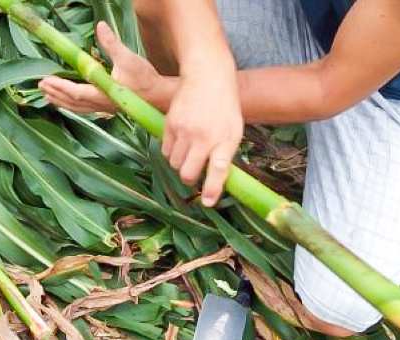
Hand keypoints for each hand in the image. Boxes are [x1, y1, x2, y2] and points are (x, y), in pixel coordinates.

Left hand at [39, 22, 165, 114]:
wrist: (160, 97)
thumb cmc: (145, 79)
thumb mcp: (128, 58)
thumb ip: (111, 43)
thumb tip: (100, 27)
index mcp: (103, 93)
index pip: (75, 92)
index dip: (59, 86)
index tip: (46, 80)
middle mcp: (102, 104)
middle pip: (73, 102)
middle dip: (56, 94)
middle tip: (41, 87)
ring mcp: (105, 108)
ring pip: (78, 108)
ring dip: (62, 102)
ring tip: (48, 97)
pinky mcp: (110, 107)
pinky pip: (86, 109)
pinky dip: (74, 106)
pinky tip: (70, 103)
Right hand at [162, 61, 242, 206]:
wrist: (208, 77)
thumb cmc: (224, 108)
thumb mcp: (234, 131)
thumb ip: (225, 155)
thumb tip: (215, 181)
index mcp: (224, 140)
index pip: (218, 170)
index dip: (212, 189)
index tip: (208, 202)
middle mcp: (203, 137)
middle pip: (188, 174)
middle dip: (190, 179)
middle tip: (194, 174)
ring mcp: (184, 131)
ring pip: (174, 164)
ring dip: (180, 165)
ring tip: (188, 153)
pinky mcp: (170, 124)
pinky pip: (165, 151)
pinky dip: (171, 153)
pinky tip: (180, 142)